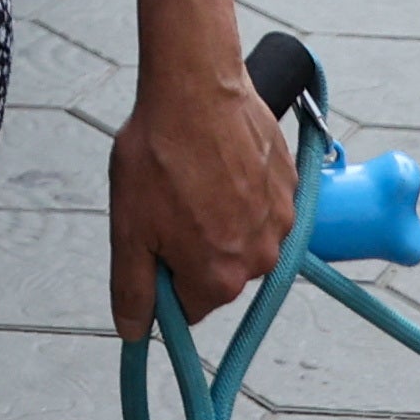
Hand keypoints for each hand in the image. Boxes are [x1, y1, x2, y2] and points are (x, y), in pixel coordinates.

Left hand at [106, 62, 297, 331]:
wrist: (196, 86)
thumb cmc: (159, 154)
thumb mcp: (128, 228)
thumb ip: (133, 288)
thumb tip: (132, 333)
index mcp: (218, 278)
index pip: (189, 307)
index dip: (165, 276)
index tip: (153, 239)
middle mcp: (260, 259)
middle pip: (219, 272)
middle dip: (194, 247)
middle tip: (170, 200)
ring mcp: (281, 221)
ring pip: (243, 237)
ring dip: (222, 217)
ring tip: (196, 175)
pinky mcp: (292, 185)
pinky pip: (264, 204)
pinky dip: (244, 190)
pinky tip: (221, 161)